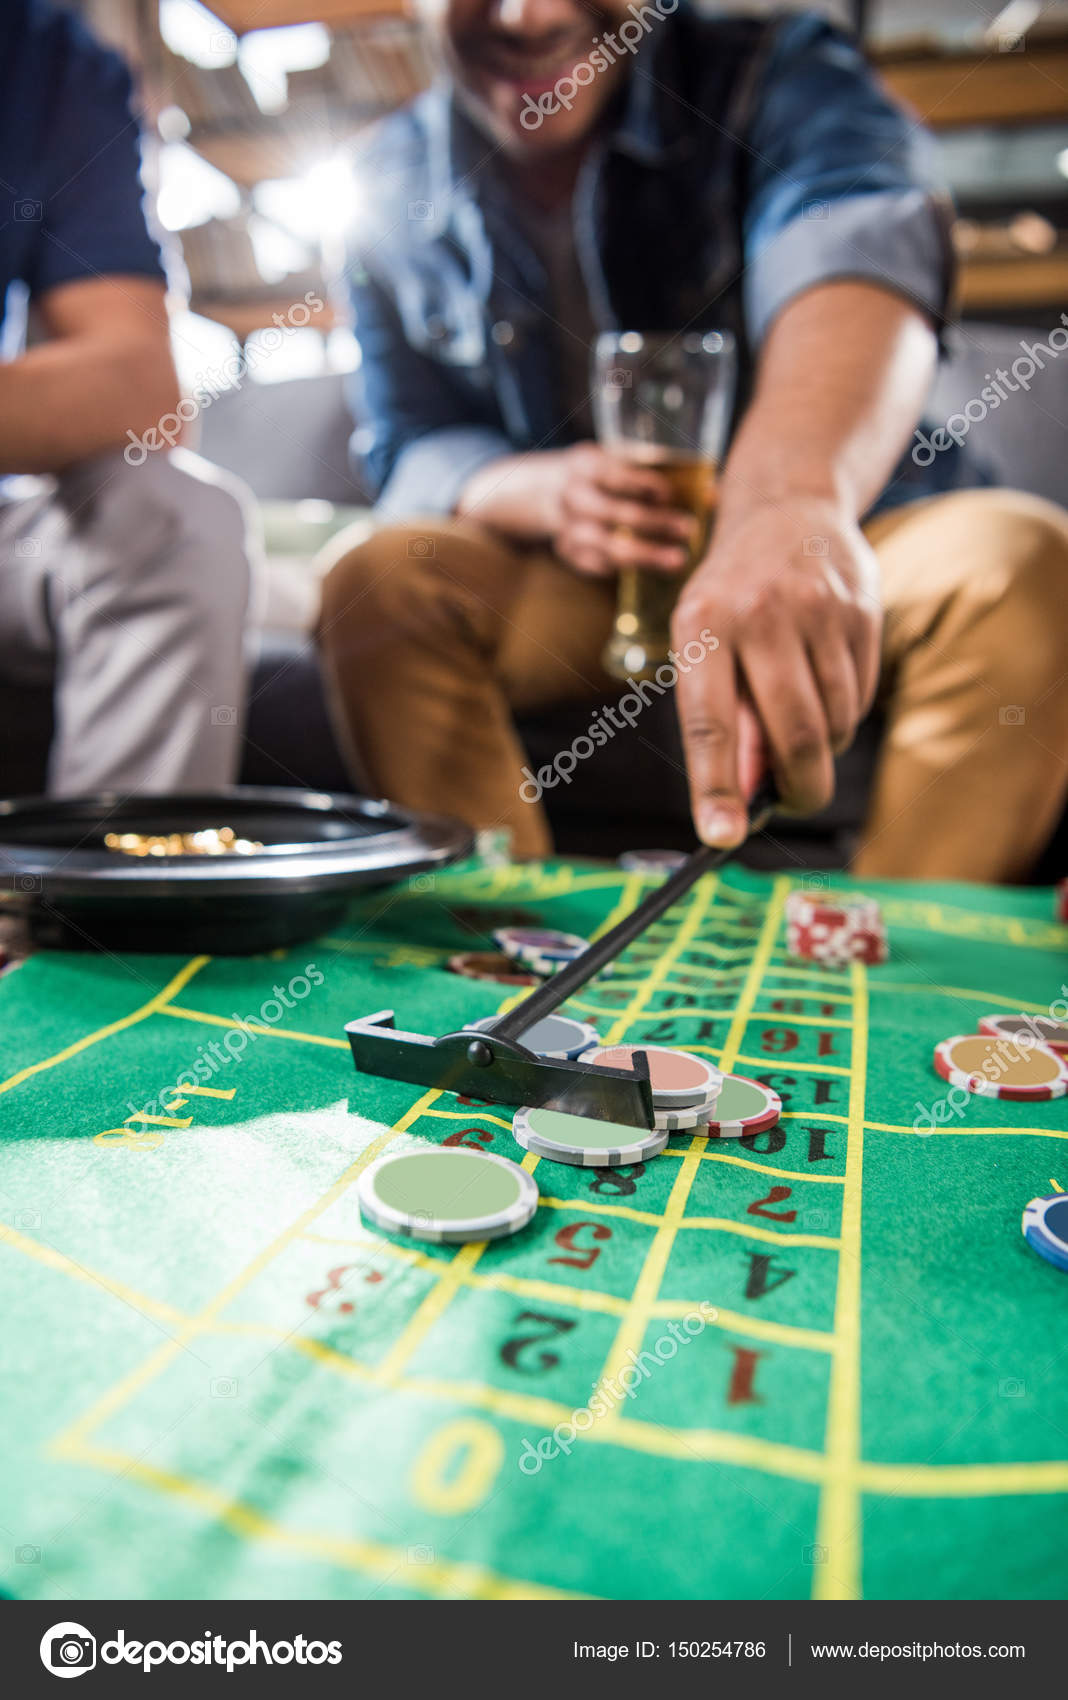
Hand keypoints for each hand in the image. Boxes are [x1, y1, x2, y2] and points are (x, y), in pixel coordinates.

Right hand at [549, 443, 697, 576]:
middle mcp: (571, 497)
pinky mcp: (569, 554)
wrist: (548, 492)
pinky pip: (599, 566)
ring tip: (677, 560)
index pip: (613, 474)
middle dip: (654, 522)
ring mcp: (567, 529)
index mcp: (585, 465)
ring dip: (646, 555)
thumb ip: (655, 470)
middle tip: (688, 529)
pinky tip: (653, 569)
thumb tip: (711, 492)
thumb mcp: (616, 459)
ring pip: (608, 547)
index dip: (641, 484)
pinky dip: (627, 568)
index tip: (669, 494)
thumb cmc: (602, 475)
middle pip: (614, 512)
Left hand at [671, 498, 881, 845]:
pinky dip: (845, 713)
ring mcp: (819, 610)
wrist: (788, 511)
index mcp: (703, 624)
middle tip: (792, 803)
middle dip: (798, 788)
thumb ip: (721, 717)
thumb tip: (745, 796)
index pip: (709, 723)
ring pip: (835, 722)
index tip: (719, 837)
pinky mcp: (863, 611)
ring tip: (801, 721)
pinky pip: (861, 695)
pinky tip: (825, 683)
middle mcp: (761, 613)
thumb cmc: (733, 599)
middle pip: (794, 735)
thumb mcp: (703, 643)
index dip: (715, 786)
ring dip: (823, 747)